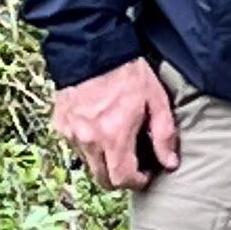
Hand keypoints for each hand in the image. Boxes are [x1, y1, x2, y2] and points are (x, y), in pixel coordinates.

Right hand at [52, 57, 179, 190]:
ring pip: (88, 163)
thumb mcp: (156, 100)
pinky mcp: (60, 123)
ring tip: (117, 141)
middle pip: (102, 179)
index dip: (137, 182)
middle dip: (119, 177)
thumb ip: (164, 135)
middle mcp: (88, 139)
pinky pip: (75, 146)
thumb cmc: (127, 72)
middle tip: (133, 164)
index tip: (145, 174)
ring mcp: (71, 132)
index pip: (122, 179)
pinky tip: (99, 127)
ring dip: (103, 161)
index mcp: (113, 136)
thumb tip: (170, 164)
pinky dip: (88, 144)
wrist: (92, 47)